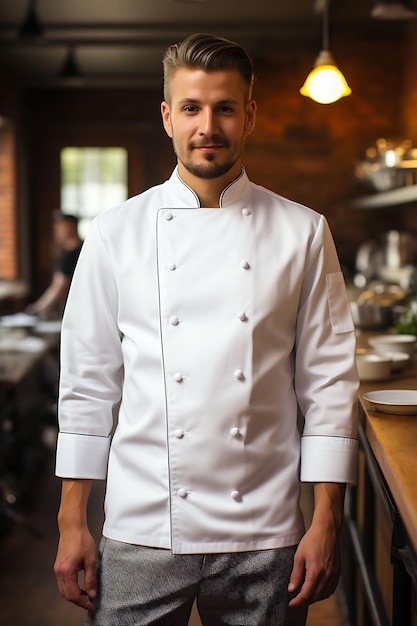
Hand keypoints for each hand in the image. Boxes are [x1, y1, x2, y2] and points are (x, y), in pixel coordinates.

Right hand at [54, 526, 96, 610]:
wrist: (72, 527)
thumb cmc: (82, 540)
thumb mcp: (91, 560)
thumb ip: (91, 579)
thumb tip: (92, 593)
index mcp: (67, 572)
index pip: (74, 595)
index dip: (83, 603)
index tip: (92, 606)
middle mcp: (59, 572)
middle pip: (67, 595)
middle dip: (78, 601)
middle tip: (90, 602)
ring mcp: (57, 569)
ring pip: (63, 590)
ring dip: (74, 595)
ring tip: (86, 595)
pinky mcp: (58, 566)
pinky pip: (62, 583)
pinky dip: (70, 588)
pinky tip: (79, 586)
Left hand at [288, 483, 343, 606]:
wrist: (327, 529)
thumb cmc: (312, 539)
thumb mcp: (299, 556)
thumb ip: (296, 574)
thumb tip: (291, 589)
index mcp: (316, 572)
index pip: (306, 594)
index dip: (298, 602)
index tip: (291, 604)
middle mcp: (327, 576)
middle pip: (315, 597)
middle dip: (305, 601)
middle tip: (296, 601)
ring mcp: (334, 574)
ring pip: (324, 595)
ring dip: (314, 598)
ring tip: (305, 595)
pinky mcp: (338, 572)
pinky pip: (331, 589)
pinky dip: (323, 593)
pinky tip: (317, 589)